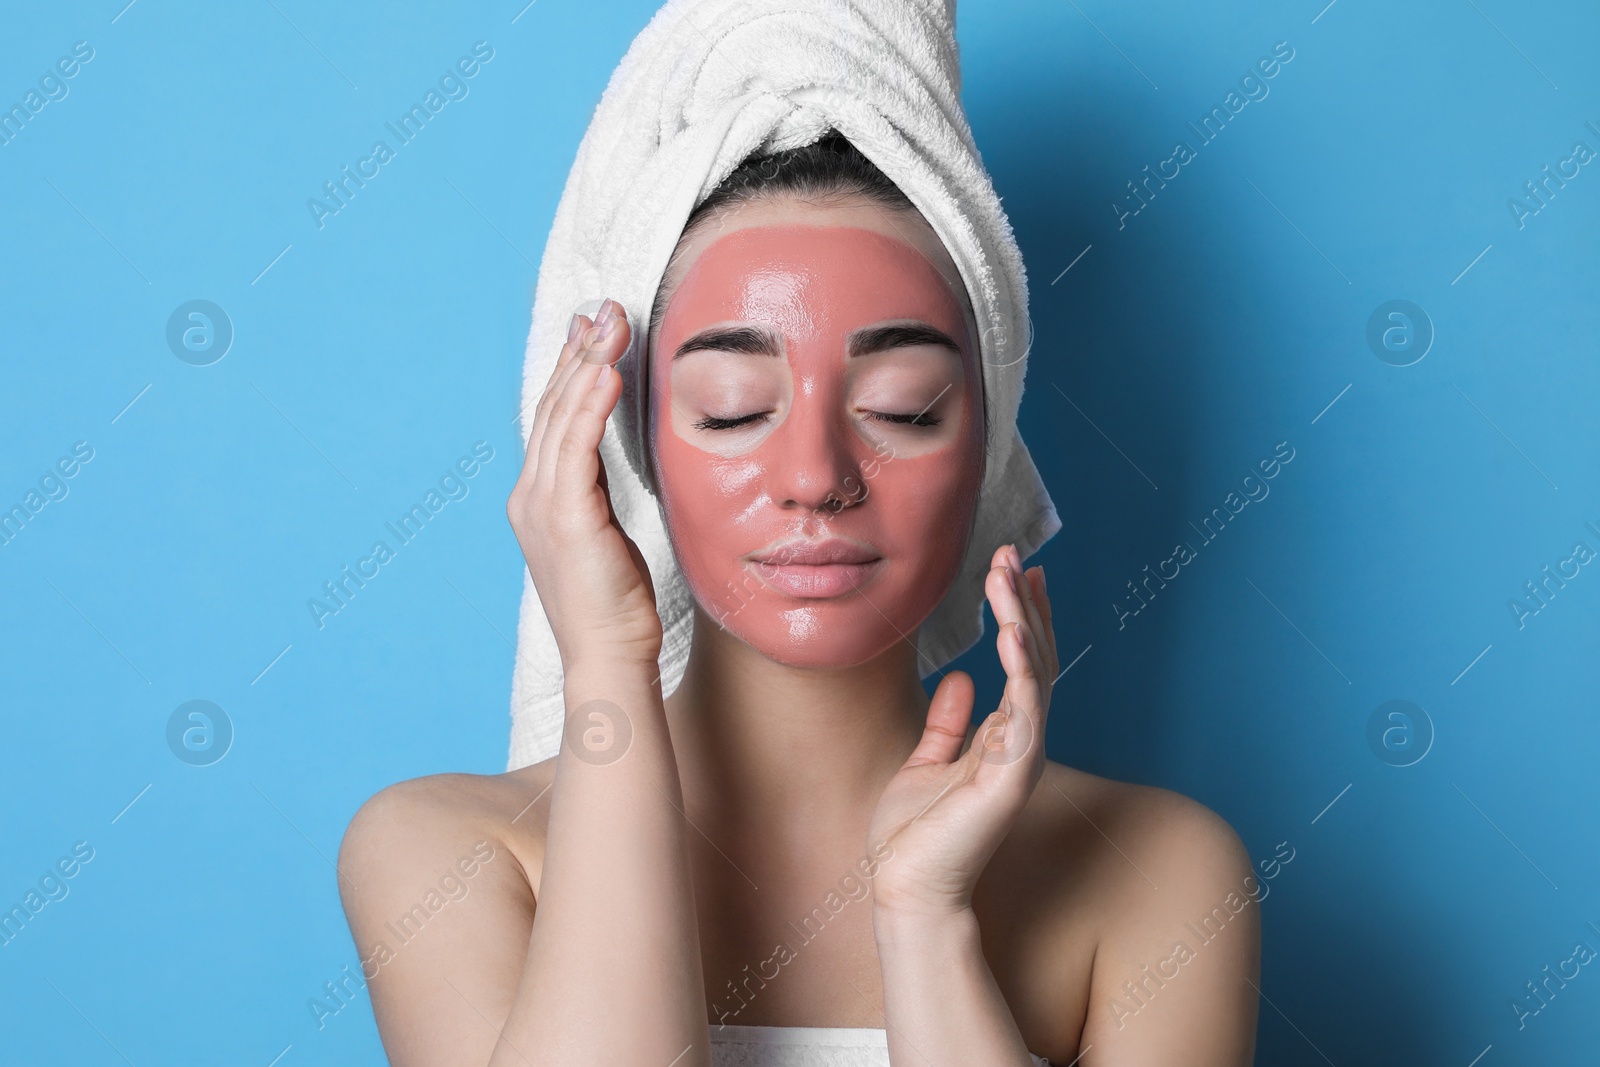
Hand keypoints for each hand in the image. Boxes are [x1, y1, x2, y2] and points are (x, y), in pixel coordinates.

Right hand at [507, 299, 662, 670]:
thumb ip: (599, 491)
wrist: (608, 655)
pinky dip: (590, 407)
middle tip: (603, 306)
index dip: (572, 367)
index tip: (593, 326)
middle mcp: (530, 495)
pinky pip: (575, 450)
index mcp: (539, 497)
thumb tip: (611, 456)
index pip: (553, 417)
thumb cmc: (616, 603)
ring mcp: (542, 506)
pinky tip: (607, 374)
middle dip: (580, 352)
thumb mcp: (605, 533)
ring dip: (588, 364)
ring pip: (561, 418)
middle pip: (552, 406)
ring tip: (610, 323)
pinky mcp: (565, 519)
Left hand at [866, 544, 1057, 918]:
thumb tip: (960, 678)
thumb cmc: (914, 836)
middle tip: (1014, 553)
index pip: (1026, 665)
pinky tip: (1012, 630)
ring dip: (1023, 619)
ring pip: (1035, 673)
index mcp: (1004, 739)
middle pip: (1036, 659)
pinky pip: (1025, 710)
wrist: (905, 888)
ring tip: (1009, 573)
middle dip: (1025, 603)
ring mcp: (1022, 757)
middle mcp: (1021, 743)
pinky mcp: (1011, 775)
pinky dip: (1023, 667)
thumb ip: (948, 722)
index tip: (1018, 570)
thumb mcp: (925, 762)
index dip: (1025, 616)